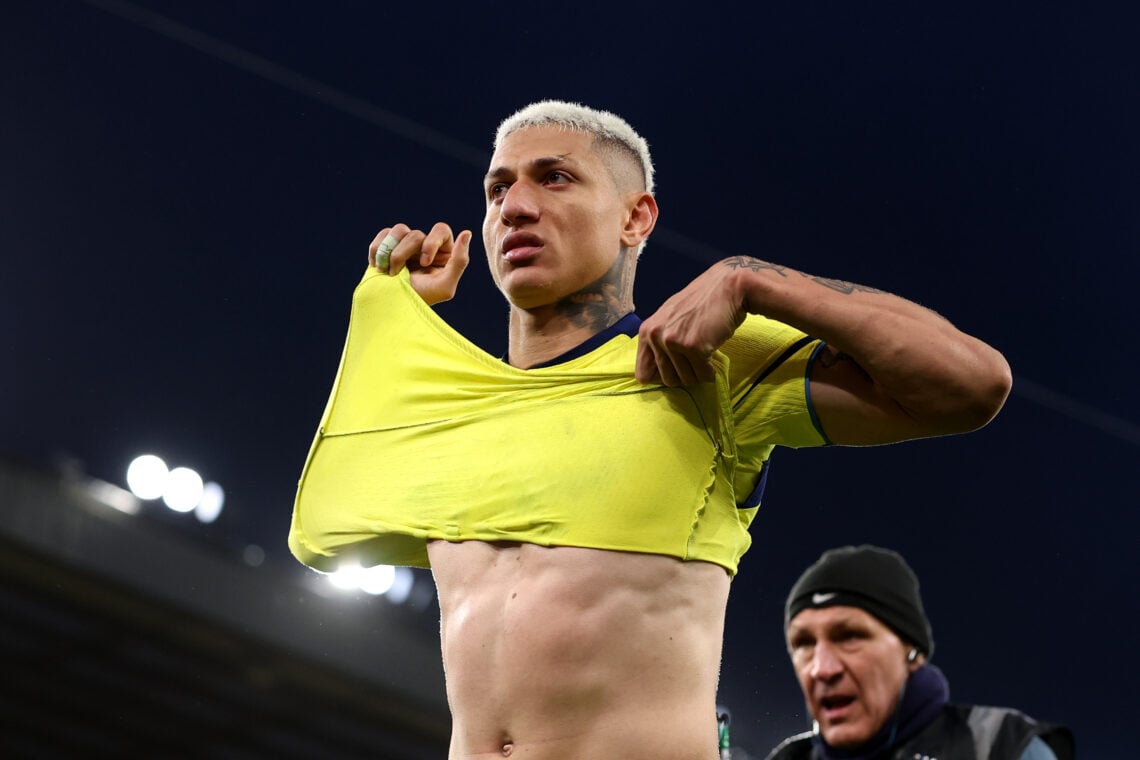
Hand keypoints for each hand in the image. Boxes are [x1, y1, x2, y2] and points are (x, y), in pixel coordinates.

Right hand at [369, 222, 471, 304]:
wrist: (391, 308)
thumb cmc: (420, 300)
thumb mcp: (445, 286)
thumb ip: (459, 261)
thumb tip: (466, 233)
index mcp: (442, 253)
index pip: (441, 230)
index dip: (431, 243)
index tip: (424, 263)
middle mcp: (425, 246)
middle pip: (416, 233)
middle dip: (404, 253)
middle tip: (398, 274)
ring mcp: (406, 245)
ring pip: (399, 230)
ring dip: (390, 253)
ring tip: (388, 272)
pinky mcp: (388, 245)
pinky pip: (384, 235)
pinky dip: (377, 251)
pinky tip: (379, 268)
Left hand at [635, 263, 745, 385]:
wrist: (727, 287)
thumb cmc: (701, 303)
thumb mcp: (669, 319)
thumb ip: (659, 342)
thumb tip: (654, 373)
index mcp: (647, 331)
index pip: (643, 374)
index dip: (660, 376)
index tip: (675, 369)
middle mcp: (656, 336)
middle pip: (667, 380)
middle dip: (684, 375)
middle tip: (694, 360)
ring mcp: (674, 342)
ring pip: (686, 380)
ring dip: (699, 373)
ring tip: (704, 354)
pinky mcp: (694, 347)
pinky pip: (703, 375)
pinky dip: (710, 371)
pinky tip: (713, 355)